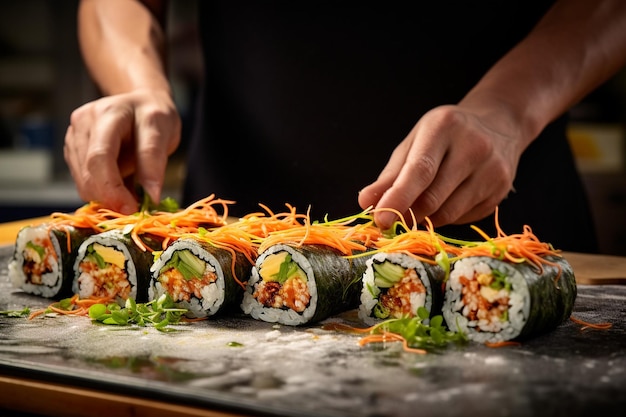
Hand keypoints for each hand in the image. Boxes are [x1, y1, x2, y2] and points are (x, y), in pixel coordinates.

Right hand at [64, 89, 180, 213]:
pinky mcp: (73, 152)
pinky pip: (83, 182)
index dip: (112, 188)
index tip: (131, 209)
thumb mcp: (163, 133)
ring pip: (83, 181)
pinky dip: (102, 192)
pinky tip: (120, 188)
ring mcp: (73, 137)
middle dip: (110, 197)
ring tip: (132, 195)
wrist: (142, 105)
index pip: (100, 157)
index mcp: (106, 114)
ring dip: (106, 197)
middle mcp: (82, 123)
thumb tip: (149, 198)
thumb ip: (154, 163)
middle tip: (135, 210)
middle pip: (88, 172)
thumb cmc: (154, 116)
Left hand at [358, 104, 525, 229]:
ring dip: (425, 219)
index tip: (380, 219)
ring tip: (418, 206)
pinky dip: (445, 218)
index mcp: (445, 127)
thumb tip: (366, 202)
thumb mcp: (415, 143)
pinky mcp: (500, 191)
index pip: (420, 170)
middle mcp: (474, 147)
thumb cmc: (447, 135)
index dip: (398, 198)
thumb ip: (390, 175)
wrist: (500, 125)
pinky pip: (463, 218)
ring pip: (448, 214)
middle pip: (433, 197)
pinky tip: (446, 200)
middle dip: (407, 214)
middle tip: (390, 220)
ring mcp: (492, 171)